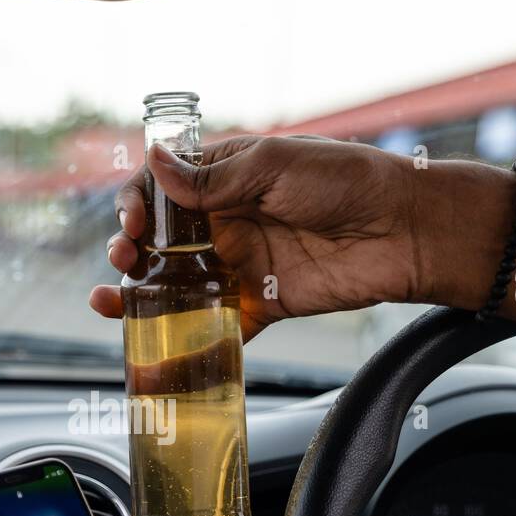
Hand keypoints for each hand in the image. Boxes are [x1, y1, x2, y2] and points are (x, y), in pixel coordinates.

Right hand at [89, 135, 423, 340]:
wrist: (404, 231)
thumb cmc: (348, 182)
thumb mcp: (274, 167)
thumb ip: (213, 178)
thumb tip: (156, 164)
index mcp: (227, 178)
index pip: (162, 187)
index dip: (136, 203)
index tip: (131, 222)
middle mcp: (226, 221)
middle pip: (158, 239)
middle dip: (128, 249)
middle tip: (123, 259)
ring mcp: (240, 266)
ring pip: (174, 285)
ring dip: (137, 293)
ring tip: (110, 301)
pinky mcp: (258, 306)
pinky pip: (212, 329)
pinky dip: (181, 346)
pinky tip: (150, 352)